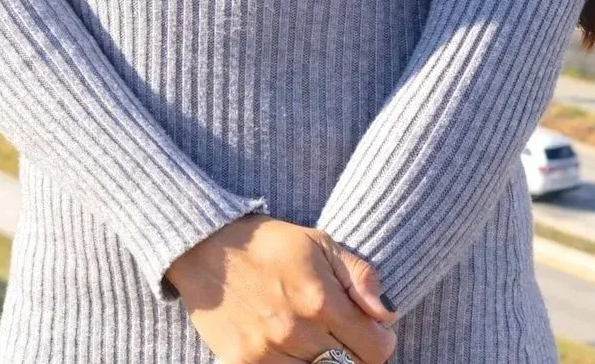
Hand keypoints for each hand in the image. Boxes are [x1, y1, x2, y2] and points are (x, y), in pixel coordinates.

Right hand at [164, 213, 398, 362]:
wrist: (206, 248)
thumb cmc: (268, 243)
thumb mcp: (319, 242)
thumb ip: (358, 276)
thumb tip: (388, 314)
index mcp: (320, 300)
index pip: (375, 350)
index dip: (380, 340)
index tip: (372, 330)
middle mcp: (296, 332)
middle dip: (354, 352)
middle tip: (341, 334)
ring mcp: (267, 354)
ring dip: (322, 360)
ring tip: (313, 337)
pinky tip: (289, 348)